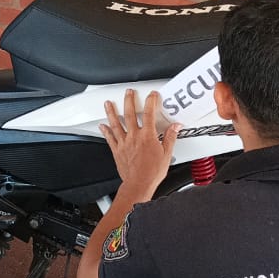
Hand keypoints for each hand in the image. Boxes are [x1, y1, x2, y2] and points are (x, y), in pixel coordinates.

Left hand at [99, 89, 179, 203]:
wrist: (139, 184)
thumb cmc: (152, 172)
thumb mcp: (166, 154)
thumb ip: (170, 138)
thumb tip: (175, 127)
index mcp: (148, 136)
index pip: (149, 114)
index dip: (151, 102)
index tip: (152, 95)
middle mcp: (134, 137)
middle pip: (130, 114)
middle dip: (129, 101)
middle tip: (128, 93)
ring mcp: (124, 143)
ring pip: (116, 124)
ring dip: (111, 112)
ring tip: (108, 103)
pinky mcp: (117, 151)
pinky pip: (110, 138)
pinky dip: (105, 131)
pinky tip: (102, 125)